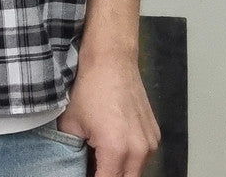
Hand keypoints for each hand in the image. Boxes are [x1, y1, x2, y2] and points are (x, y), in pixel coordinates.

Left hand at [55, 51, 160, 176]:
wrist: (111, 61)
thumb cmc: (89, 88)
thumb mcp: (70, 123)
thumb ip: (72, 151)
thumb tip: (73, 164)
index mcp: (116, 149)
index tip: (83, 174)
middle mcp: (139, 150)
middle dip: (109, 175)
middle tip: (93, 166)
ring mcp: (150, 142)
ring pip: (137, 171)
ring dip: (121, 169)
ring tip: (101, 155)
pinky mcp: (155, 133)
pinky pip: (143, 156)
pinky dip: (130, 157)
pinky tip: (115, 143)